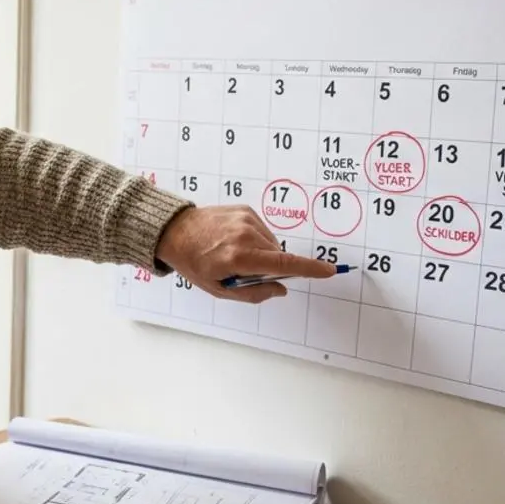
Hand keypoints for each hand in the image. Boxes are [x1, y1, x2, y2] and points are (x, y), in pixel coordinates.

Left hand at [155, 204, 336, 302]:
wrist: (175, 231)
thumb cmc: (194, 262)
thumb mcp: (219, 288)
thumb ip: (253, 293)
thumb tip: (281, 289)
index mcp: (239, 258)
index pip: (284, 264)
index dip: (309, 269)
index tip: (329, 271)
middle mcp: (246, 236)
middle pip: (278, 257)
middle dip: (270, 268)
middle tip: (243, 271)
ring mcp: (246, 220)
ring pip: (271, 244)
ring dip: (262, 254)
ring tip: (234, 254)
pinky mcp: (246, 210)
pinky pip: (263, 231)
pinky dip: (256, 240)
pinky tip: (234, 241)